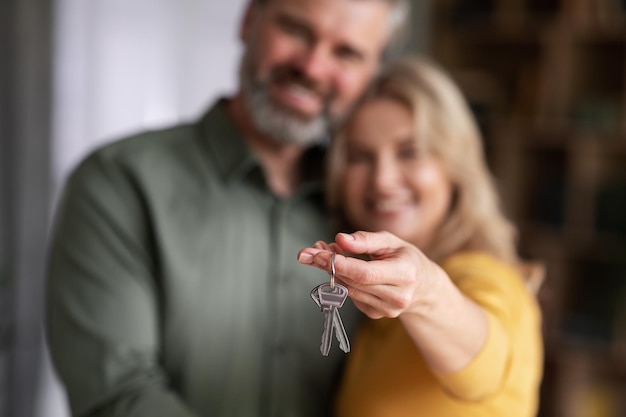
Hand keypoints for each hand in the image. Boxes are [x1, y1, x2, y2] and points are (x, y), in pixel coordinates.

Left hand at [298, 231, 441, 318]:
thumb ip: (366, 240)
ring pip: (348, 289)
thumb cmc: (406, 258)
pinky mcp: (375, 314)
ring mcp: (386, 309)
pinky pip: (350, 296)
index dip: (338, 263)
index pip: (364, 273)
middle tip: (310, 250)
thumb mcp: (391, 241)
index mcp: (404, 275)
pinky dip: (340, 280)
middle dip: (327, 264)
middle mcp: (397, 296)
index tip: (316, 252)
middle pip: (352, 282)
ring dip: (331, 271)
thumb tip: (340, 239)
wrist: (423, 286)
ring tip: (323, 252)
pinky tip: (338, 266)